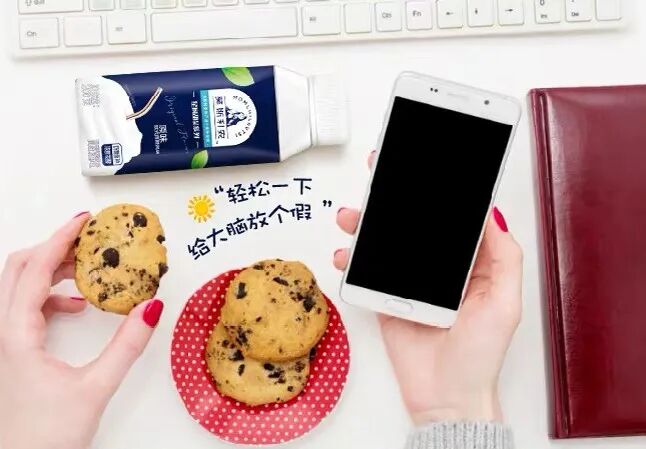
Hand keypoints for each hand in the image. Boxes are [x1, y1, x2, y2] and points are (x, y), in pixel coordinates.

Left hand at [0, 213, 163, 448]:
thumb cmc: (45, 437)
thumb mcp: (95, 387)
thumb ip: (127, 346)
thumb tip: (151, 308)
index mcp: (16, 335)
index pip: (36, 269)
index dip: (60, 239)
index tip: (84, 221)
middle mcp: (5, 332)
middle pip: (19, 268)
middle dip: (55, 248)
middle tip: (90, 240)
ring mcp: (7, 341)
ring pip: (21, 286)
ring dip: (54, 271)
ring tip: (89, 271)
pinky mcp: (15, 351)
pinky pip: (27, 307)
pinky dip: (52, 296)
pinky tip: (77, 307)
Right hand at [334, 154, 522, 423]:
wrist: (445, 397)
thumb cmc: (479, 355)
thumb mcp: (505, 303)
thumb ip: (504, 257)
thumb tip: (490, 215)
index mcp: (470, 263)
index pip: (452, 219)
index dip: (437, 192)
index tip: (422, 167)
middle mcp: (438, 268)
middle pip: (413, 224)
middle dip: (393, 199)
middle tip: (378, 175)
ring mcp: (410, 282)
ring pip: (385, 243)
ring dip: (366, 225)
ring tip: (352, 218)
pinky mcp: (387, 298)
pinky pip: (366, 272)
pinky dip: (351, 261)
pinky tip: (345, 256)